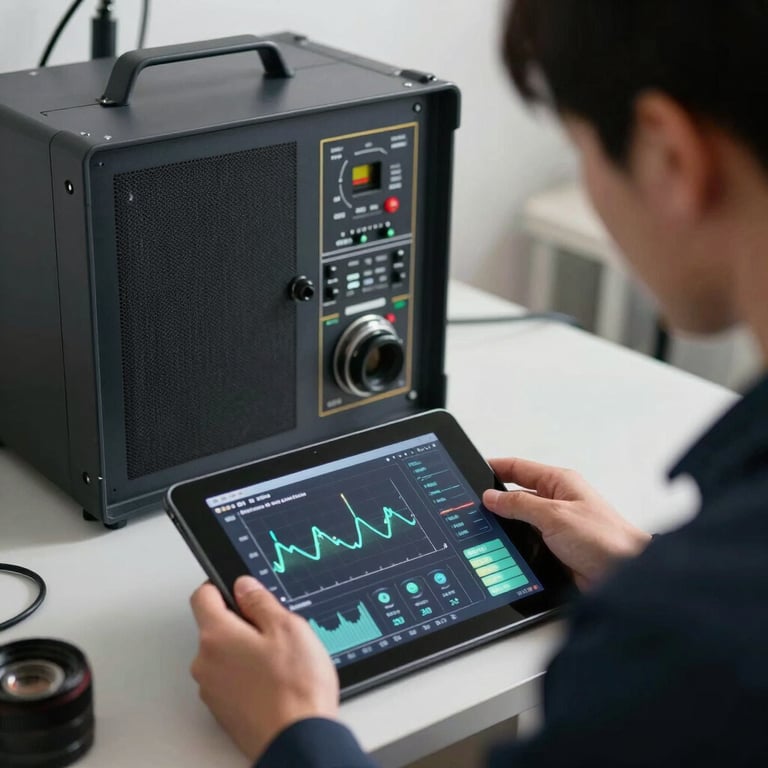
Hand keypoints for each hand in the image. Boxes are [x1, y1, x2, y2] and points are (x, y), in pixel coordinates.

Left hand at [190, 576, 338, 761]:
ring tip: (280, 661)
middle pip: (215, 628)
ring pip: (224, 656)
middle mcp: (205, 663)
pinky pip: (230, 681)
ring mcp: (212, 691)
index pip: (203, 596)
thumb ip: (260, 601)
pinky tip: (276, 682)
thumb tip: (245, 586)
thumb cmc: (295, 688)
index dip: (221, 585)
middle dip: (241, 624)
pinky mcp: (223, 712)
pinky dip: (248, 677)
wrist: (300, 741)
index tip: (238, 587)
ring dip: (245, 652)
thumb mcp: (287, 627)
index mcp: (216, 636)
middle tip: (274, 629)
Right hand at [482, 458, 650, 589]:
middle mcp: (558, 500)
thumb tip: (491, 497)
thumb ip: (519, 505)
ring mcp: (557, 525)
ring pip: (521, 521)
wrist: (625, 576)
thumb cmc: (605, 540)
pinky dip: (517, 544)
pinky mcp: (556, 547)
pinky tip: (505, 549)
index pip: (519, 468)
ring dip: (508, 526)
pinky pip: (529, 541)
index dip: (496, 468)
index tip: (474, 470)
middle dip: (496, 501)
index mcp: (560, 482)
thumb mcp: (554, 515)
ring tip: (487, 529)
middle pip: (517, 495)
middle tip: (473, 505)